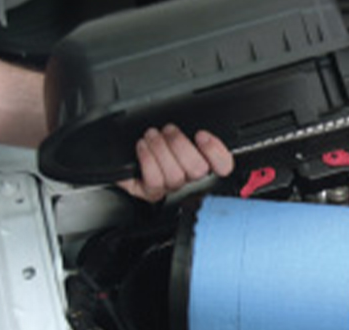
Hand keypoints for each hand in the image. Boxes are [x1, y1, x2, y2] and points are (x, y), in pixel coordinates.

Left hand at [117, 124, 233, 201]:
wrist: (124, 151)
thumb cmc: (153, 138)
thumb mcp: (173, 126)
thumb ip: (189, 124)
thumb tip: (195, 118)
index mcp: (201, 158)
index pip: (224, 165)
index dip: (217, 152)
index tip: (201, 135)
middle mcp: (188, 176)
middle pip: (198, 169)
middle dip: (180, 144)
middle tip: (168, 130)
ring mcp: (170, 186)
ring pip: (175, 175)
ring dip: (161, 149)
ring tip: (151, 136)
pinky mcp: (151, 192)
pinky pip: (155, 180)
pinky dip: (148, 159)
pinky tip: (142, 147)